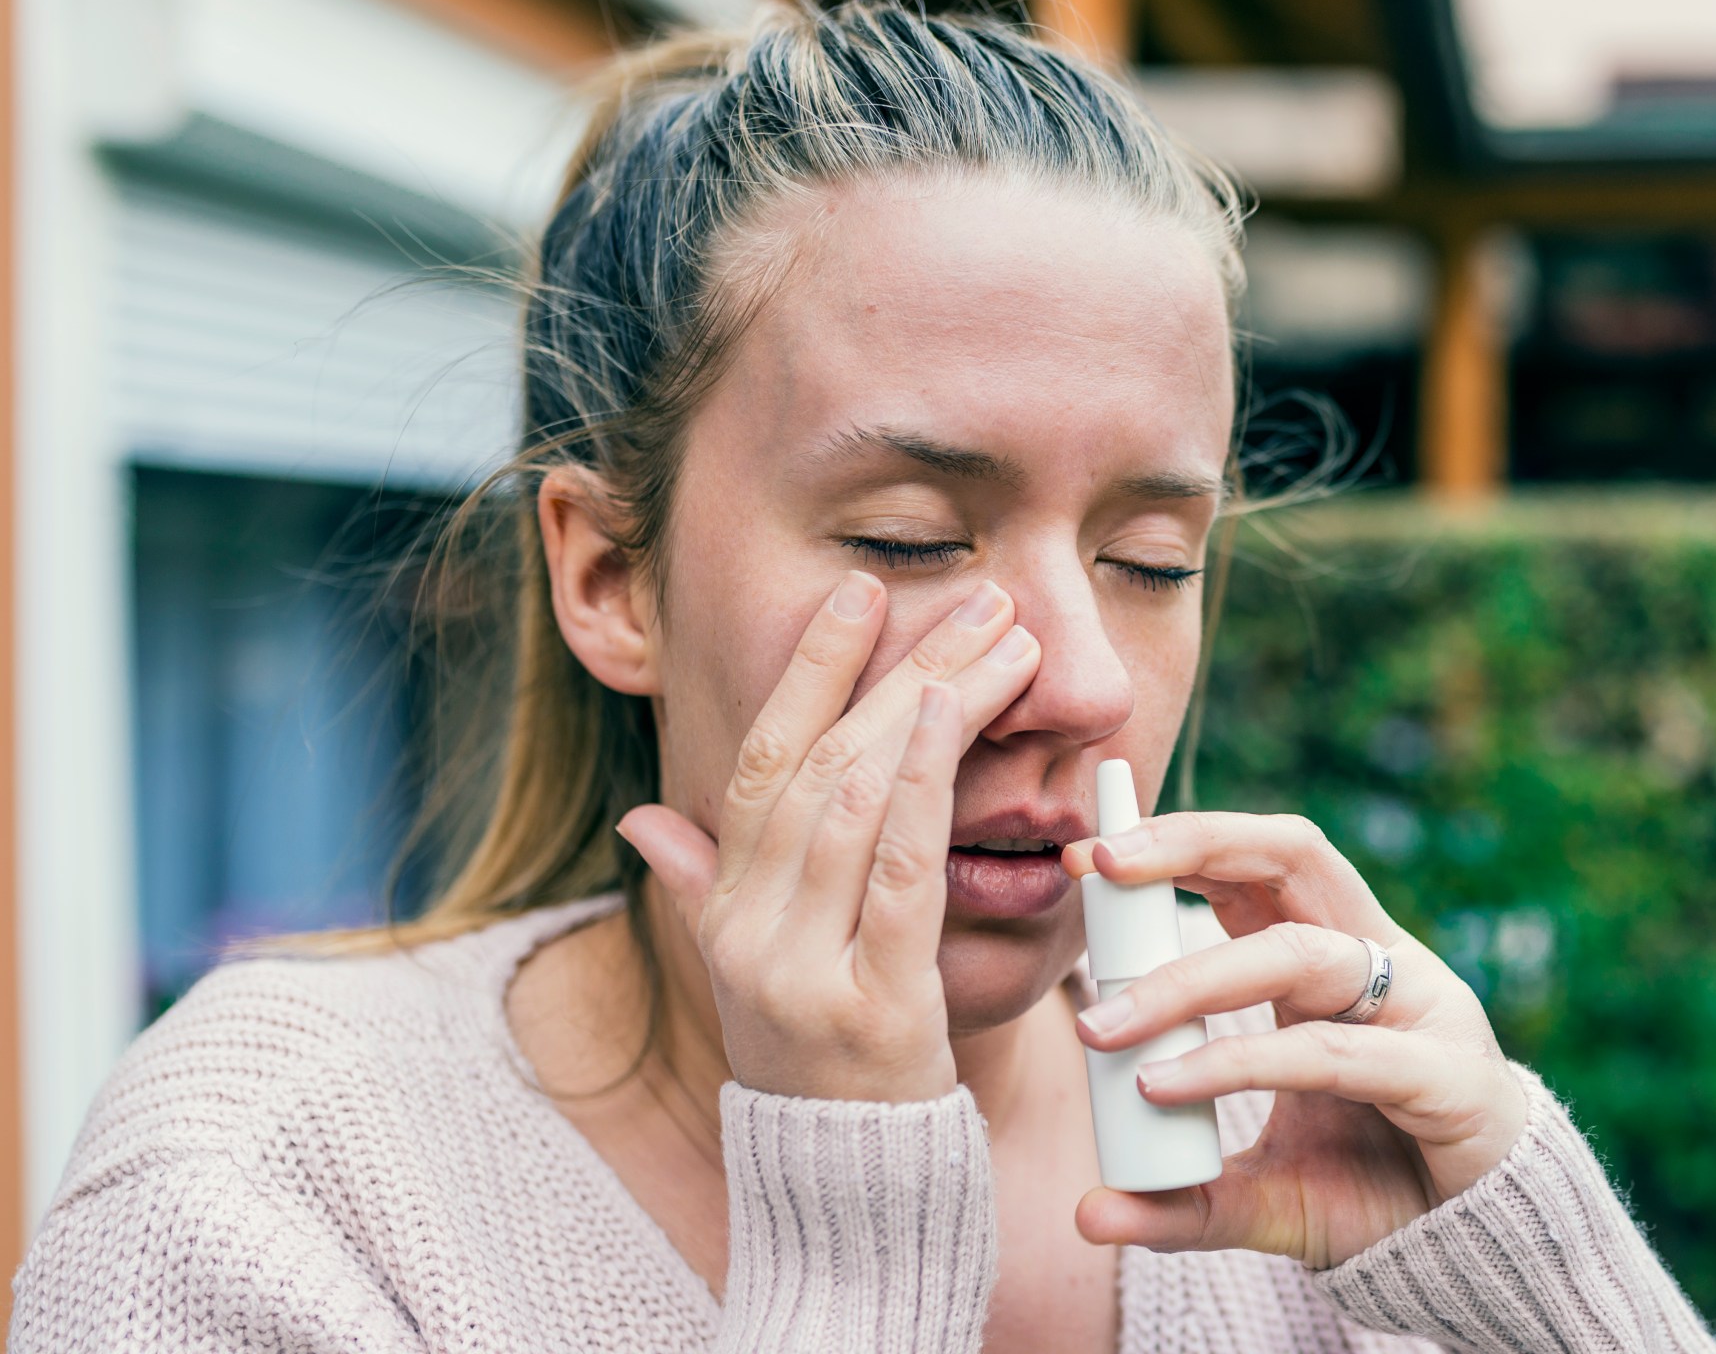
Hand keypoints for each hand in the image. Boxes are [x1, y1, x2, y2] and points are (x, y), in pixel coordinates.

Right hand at [616, 574, 1041, 1103]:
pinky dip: (921, 790)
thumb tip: (645, 820)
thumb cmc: (820, 1073)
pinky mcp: (872, 1007)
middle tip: (979, 599)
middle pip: (822, 764)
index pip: (759, 762)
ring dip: (932, 706)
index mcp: (728, 912)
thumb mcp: (751, 976)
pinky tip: (955, 724)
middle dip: (902, 669)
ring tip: (997, 639)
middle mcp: (752, 931)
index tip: (859, 591)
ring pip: (857, 801)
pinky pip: (896, 876)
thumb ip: (702, 890)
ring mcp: (803, 969)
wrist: (847, 1197)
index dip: (807, 671)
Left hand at [1061, 812, 1529, 1267]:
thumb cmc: (1373, 1193)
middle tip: (1103, 864)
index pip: (1254, 871)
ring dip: (1191, 981)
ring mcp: (1420, 1010)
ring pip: (1301, 953)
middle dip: (1195, 842)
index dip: (1178, 847)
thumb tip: (1089, 1212)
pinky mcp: (1447, 1076)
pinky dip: (1247, 1063)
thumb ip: (1182, 1199)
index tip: (1084, 856)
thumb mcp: (1260, 1196)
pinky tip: (1172, 1084)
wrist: (1474, 1253)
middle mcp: (1377, 965)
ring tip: (1105, 1027)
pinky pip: (1336, 1055)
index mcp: (1330, 964)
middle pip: (1292, 856)